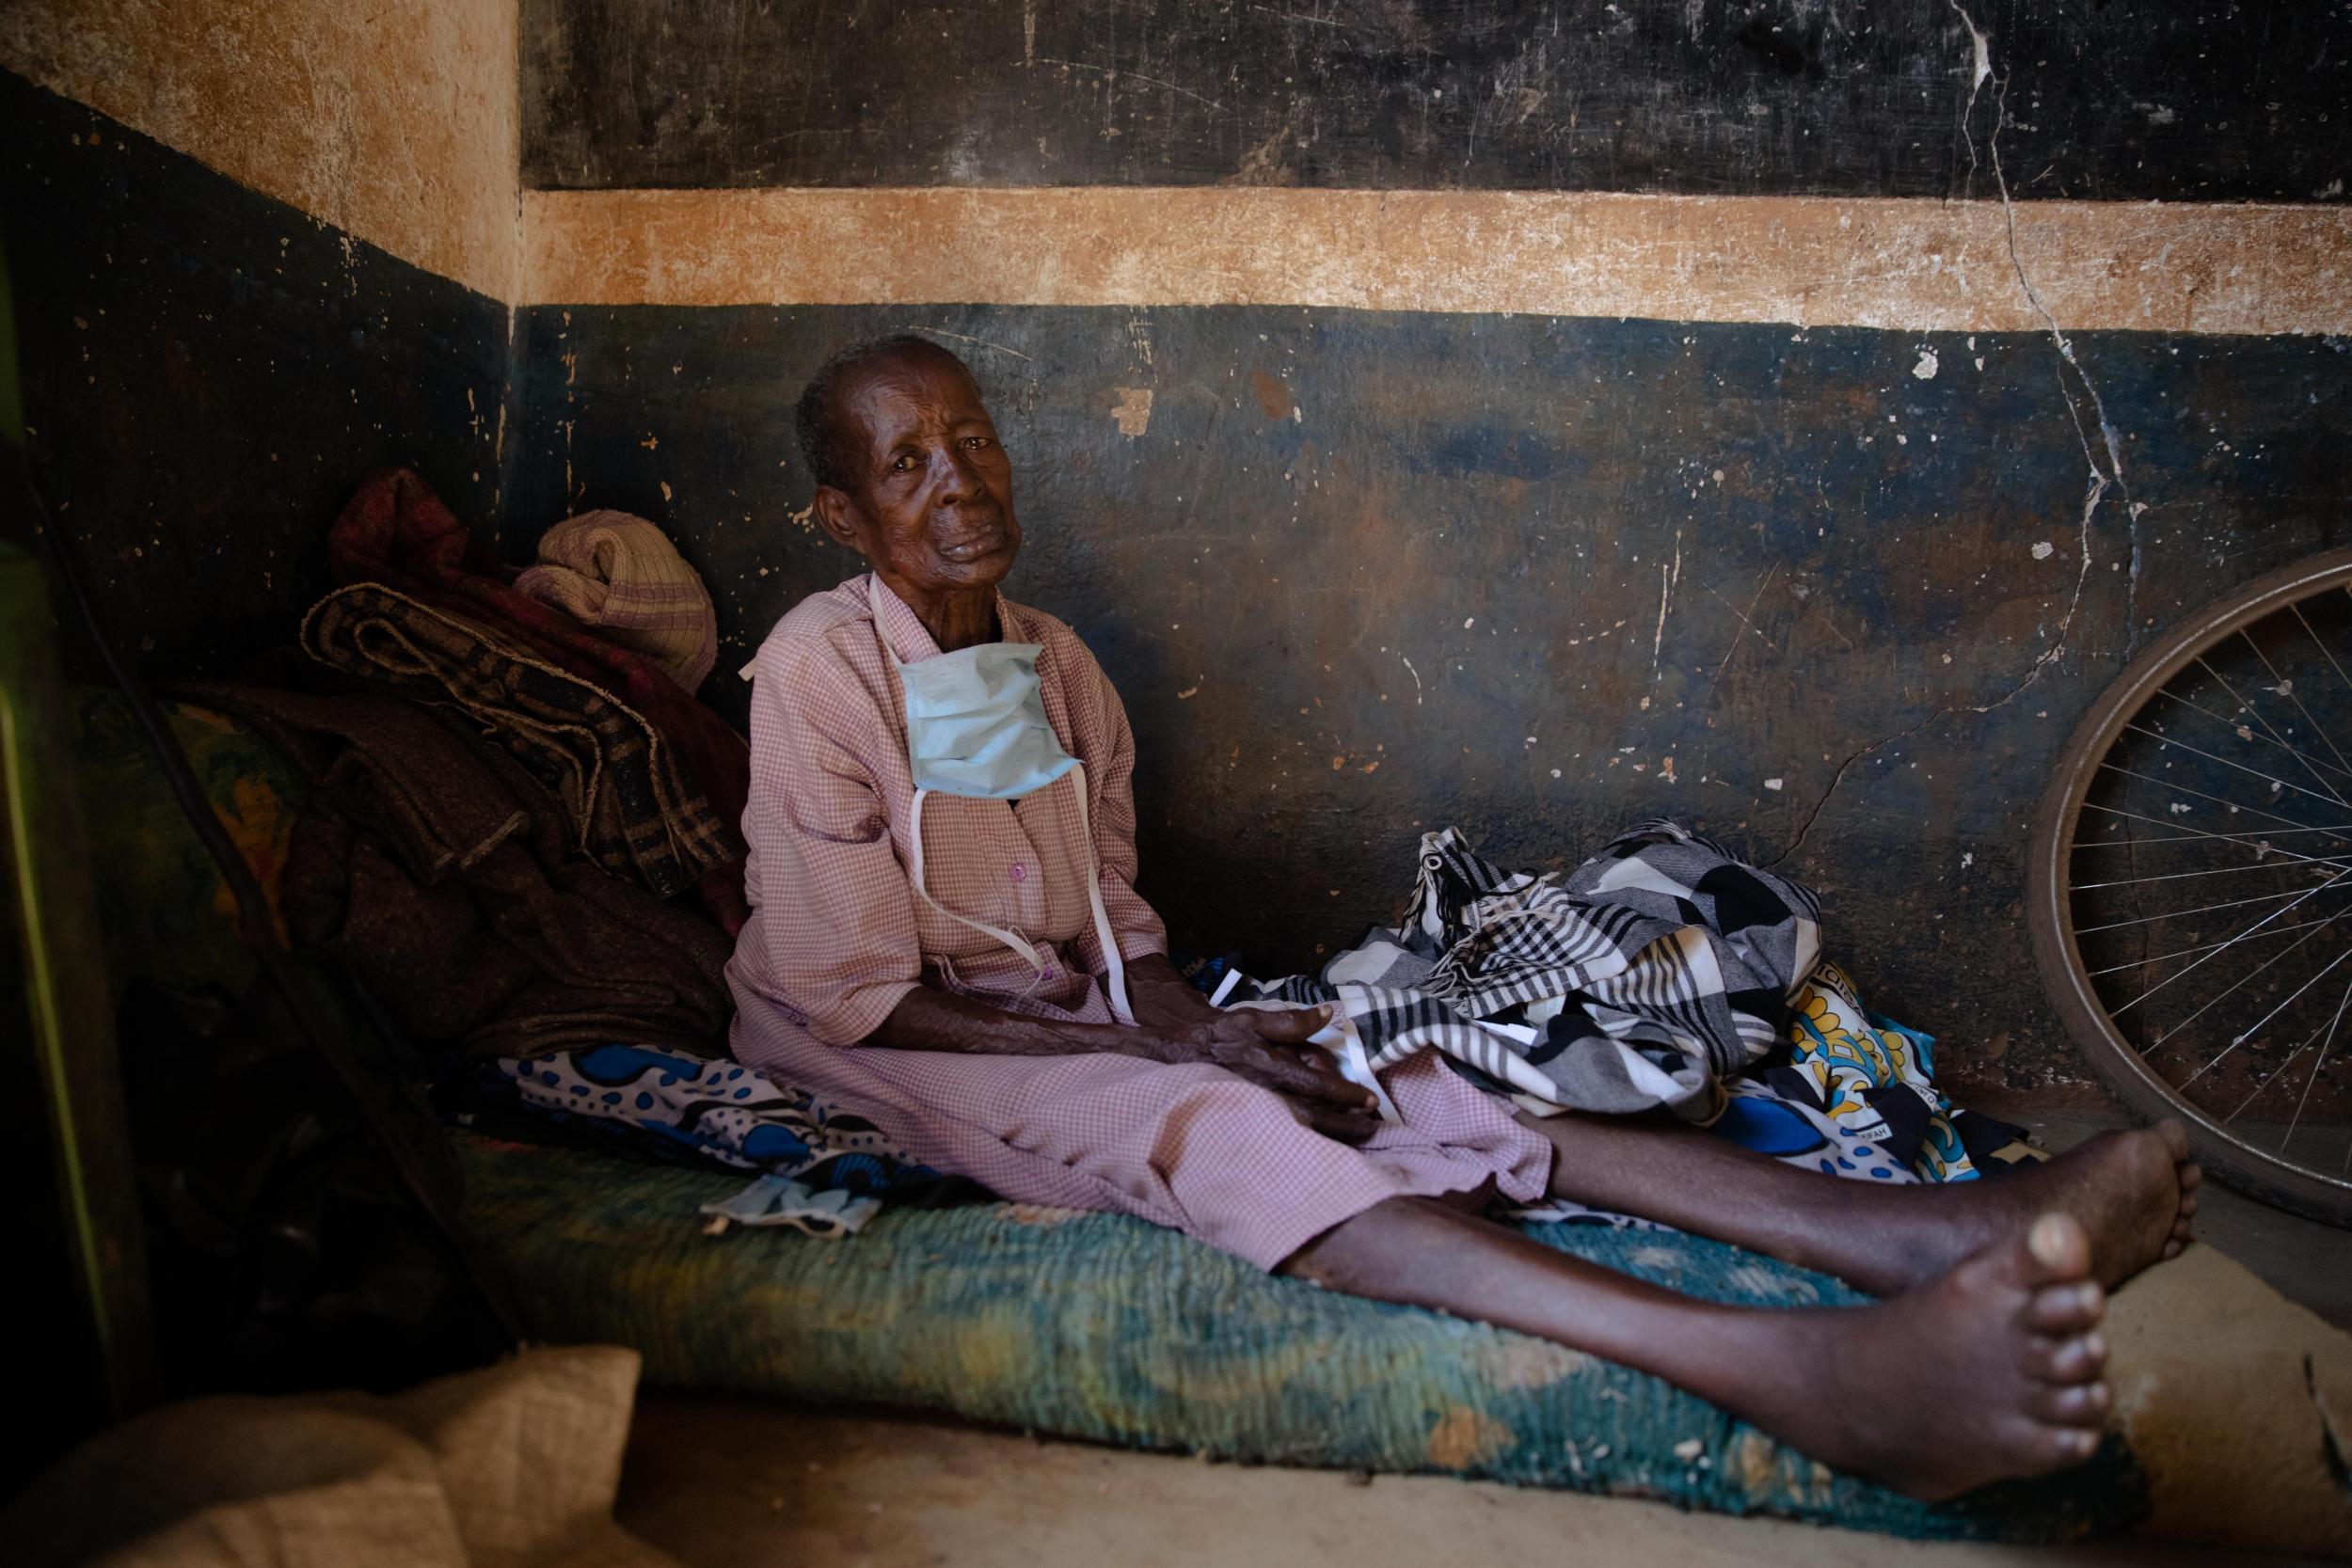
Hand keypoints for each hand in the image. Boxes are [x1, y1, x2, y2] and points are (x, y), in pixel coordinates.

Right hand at [1150, 1004, 1381, 1142]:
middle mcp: (1267, 1095)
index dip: (1346, 1095)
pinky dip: (1309, 1139)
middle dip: (1346, 1127)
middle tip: (1372, 1130)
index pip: (1317, 1086)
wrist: (1183, 1051)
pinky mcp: (1251, 1121)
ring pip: (1300, 1131)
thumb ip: (1293, 1021)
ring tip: (1357, 1138)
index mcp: (1271, 1069)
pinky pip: (1285, 1133)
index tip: (1370, 1100)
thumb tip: (1328, 1014)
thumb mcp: (1255, 1019)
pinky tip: (1326, 1141)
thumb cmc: (1224, 1033)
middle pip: (1314, 1119)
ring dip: (1331, 1137)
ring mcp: (1259, 1112)